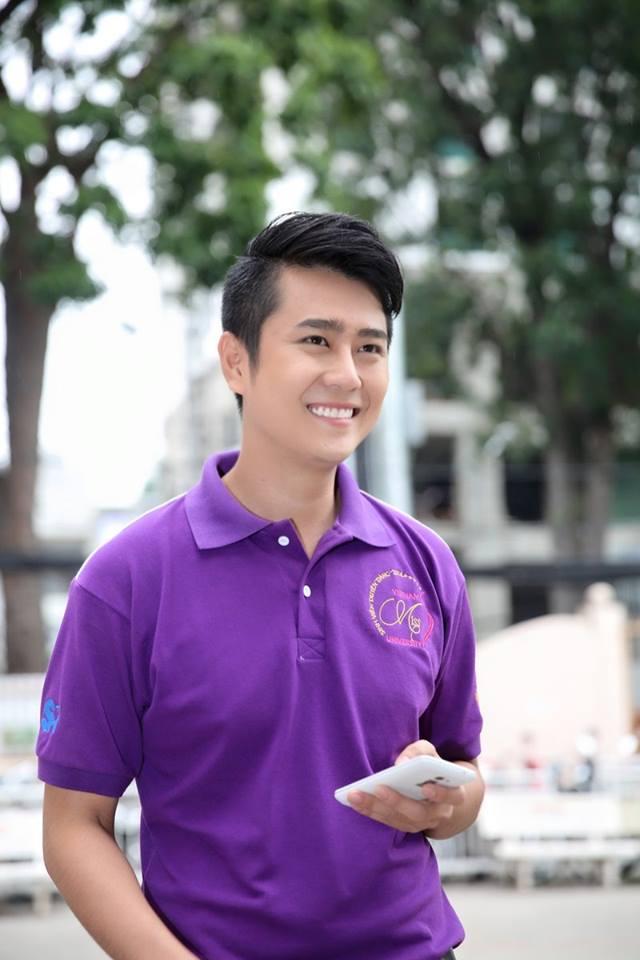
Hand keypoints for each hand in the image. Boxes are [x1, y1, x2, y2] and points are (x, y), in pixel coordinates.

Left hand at [346, 740, 465, 833]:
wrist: (437, 787)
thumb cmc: (432, 765)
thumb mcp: (429, 752)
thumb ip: (418, 751)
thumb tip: (400, 763)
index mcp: (454, 794)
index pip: (451, 796)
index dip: (440, 794)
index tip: (426, 788)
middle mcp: (439, 813)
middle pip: (419, 812)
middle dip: (397, 801)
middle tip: (378, 788)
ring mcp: (422, 824)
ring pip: (400, 820)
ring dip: (376, 808)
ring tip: (355, 795)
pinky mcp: (406, 826)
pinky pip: (388, 821)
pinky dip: (370, 811)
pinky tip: (354, 800)